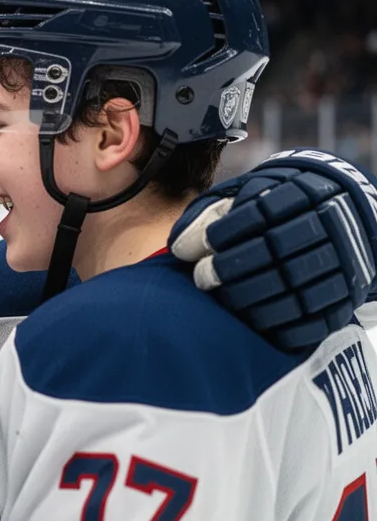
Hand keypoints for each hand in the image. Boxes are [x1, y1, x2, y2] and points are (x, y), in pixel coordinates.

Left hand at [170, 149, 376, 350]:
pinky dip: (274, 327)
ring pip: (286, 293)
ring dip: (244, 301)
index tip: (192, 250)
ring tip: (223, 298)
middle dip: (225, 271)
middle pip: (268, 257)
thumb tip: (179, 248)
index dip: (216, 237)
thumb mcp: (245, 193)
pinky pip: (307, 324)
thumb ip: (209, 213)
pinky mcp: (342, 301)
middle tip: (203, 278)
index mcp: (299, 195)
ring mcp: (339, 267)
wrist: (338, 213)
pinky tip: (250, 319)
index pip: (252, 217)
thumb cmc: (274, 205)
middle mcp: (325, 228)